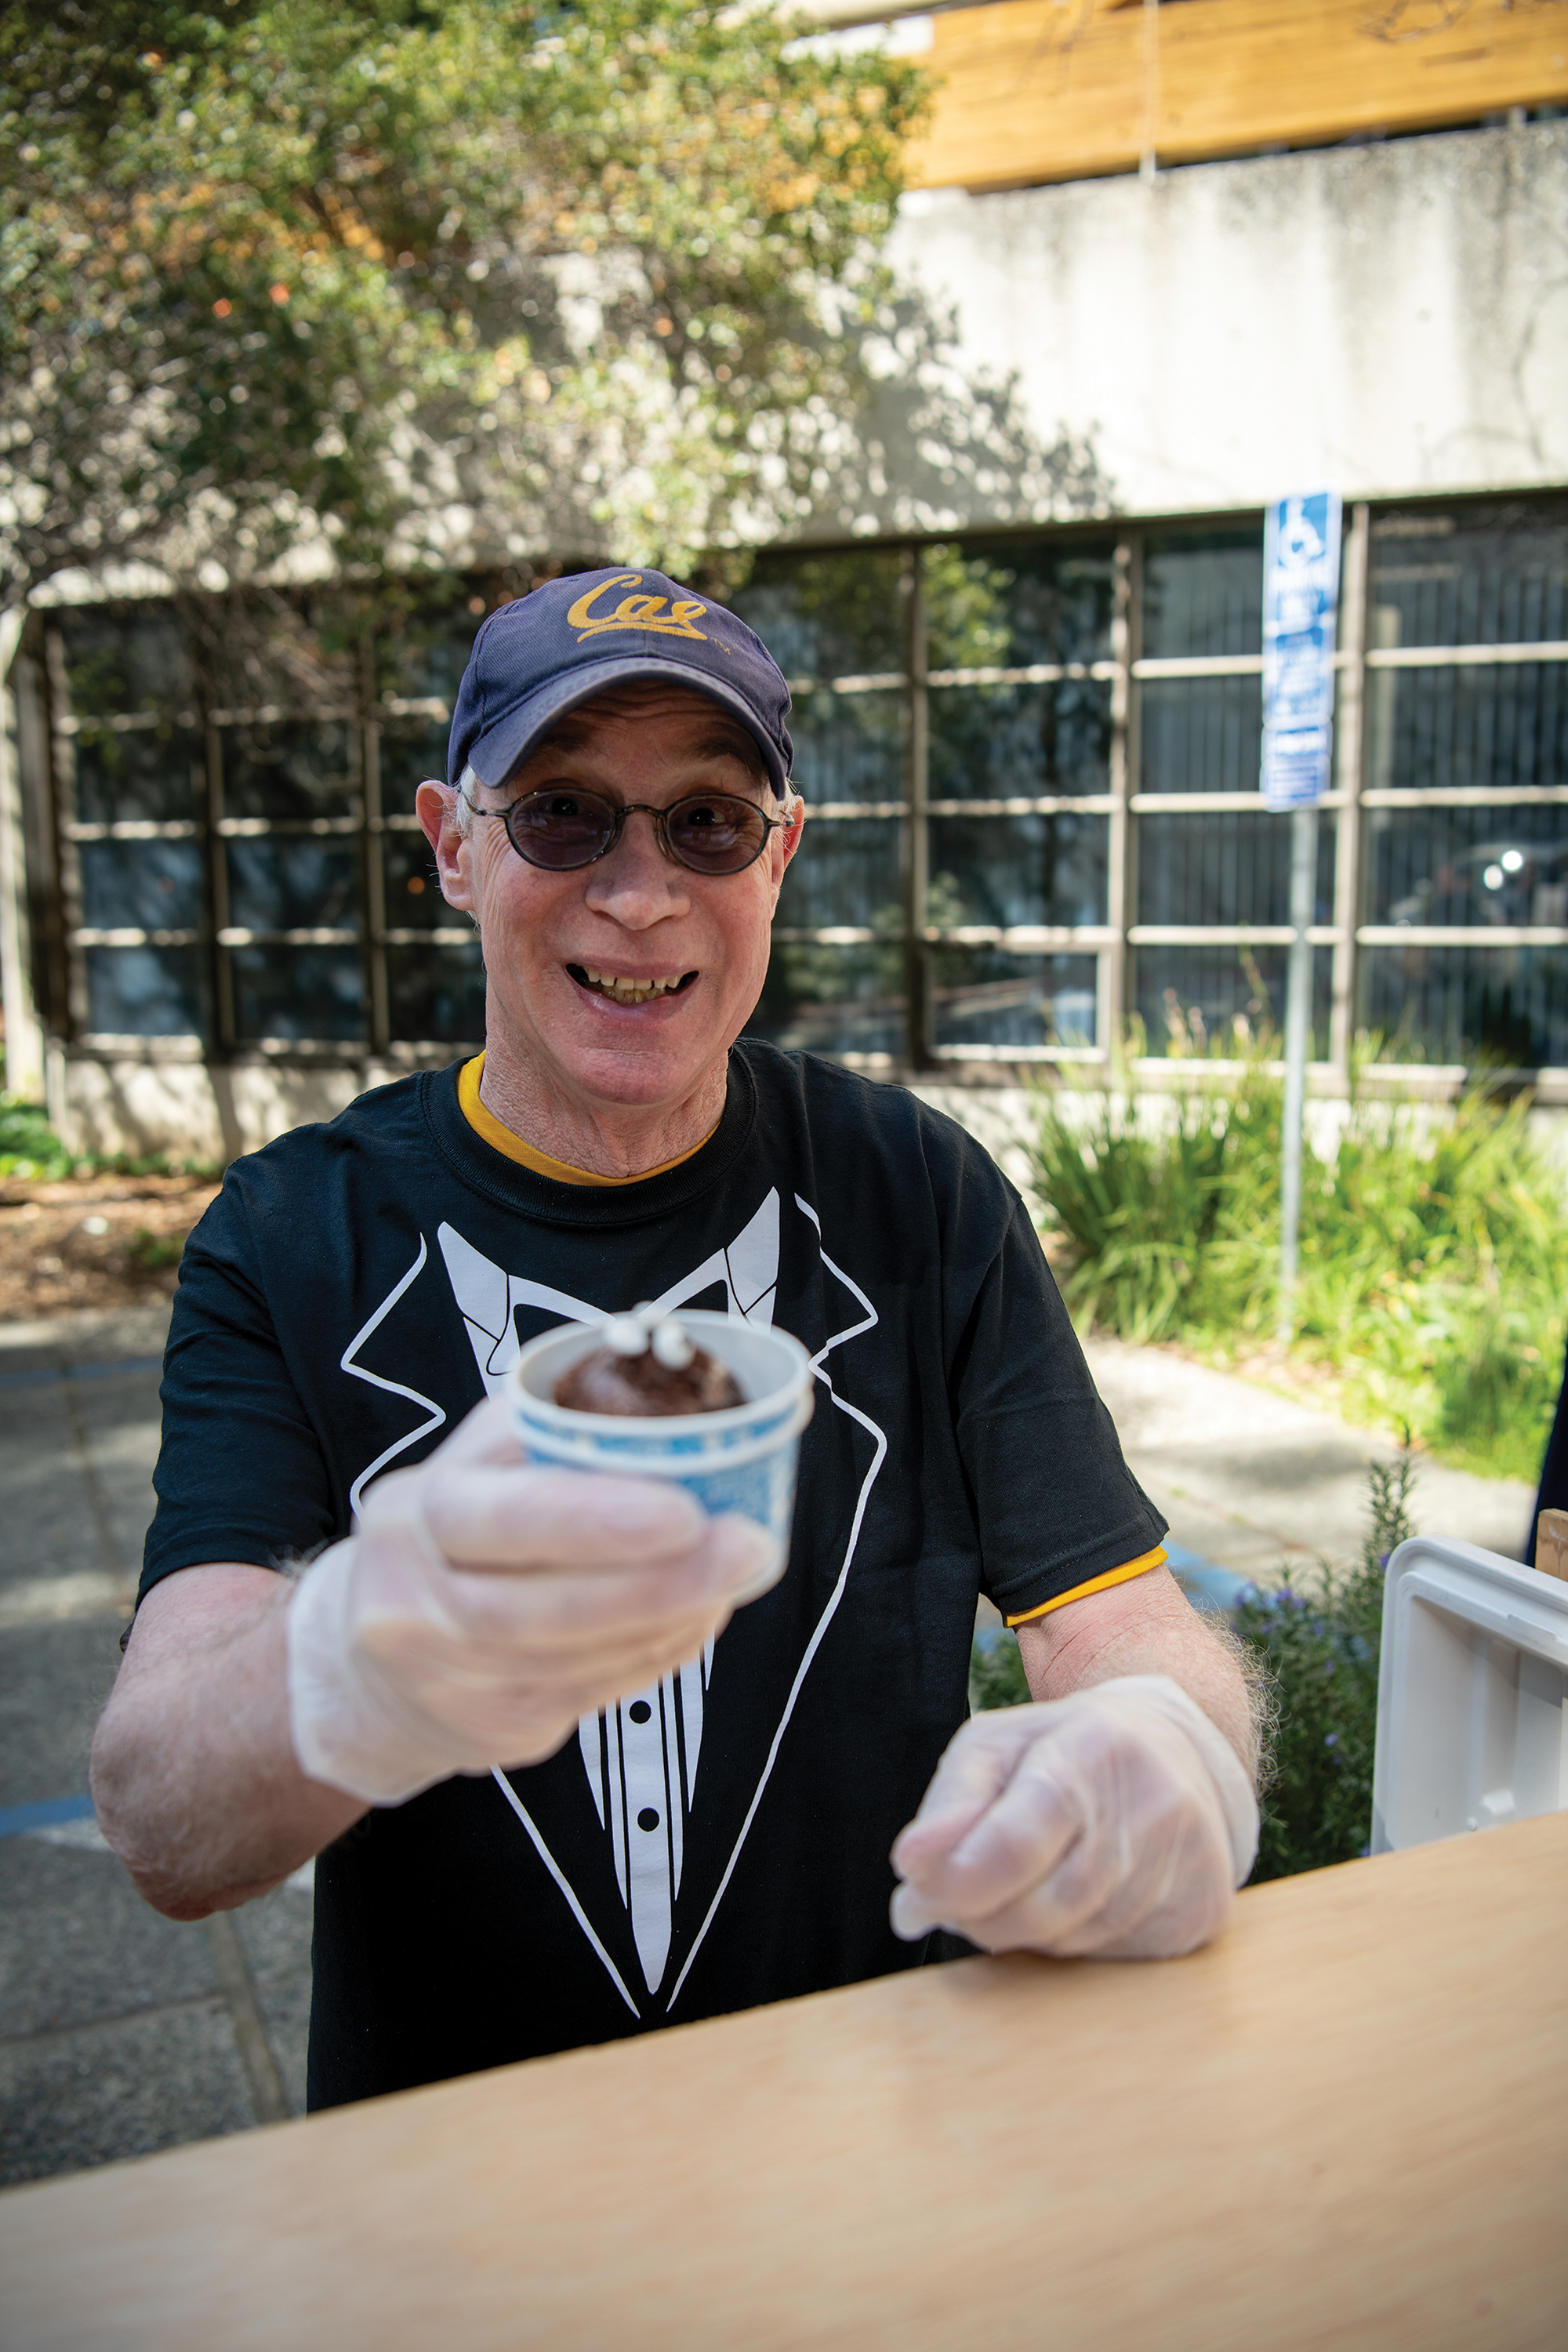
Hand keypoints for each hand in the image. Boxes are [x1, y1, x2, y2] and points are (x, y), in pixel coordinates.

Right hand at [287, 1393, 773, 1804]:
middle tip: (746, 1547)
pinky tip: (698, 1617)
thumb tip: (670, 1385)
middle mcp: (413, 1606)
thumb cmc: (452, 1533)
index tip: (687, 1509)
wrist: (369, 1665)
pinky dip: (657, 1655)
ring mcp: (446, 1682)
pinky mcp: (489, 1732)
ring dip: (672, 1617)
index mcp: (413, 1515)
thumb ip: (551, 1427)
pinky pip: (590, 1694)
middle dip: (658, 1581)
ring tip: (735, 1574)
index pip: (498, 1519)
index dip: (592, 1520)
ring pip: (575, 1661)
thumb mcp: (475, 1460)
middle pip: (538, 1610)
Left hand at [888, 1676, 1258, 1960]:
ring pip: (1075, 1940)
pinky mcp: (1203, 1914)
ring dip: (1022, 1933)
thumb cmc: (1063, 1748)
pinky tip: (1067, 1905)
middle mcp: (1152, 1806)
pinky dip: (1071, 1944)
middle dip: (980, 1916)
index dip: (954, 1885)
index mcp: (1091, 1750)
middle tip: (948, 1904)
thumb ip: (948, 1805)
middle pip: (1043, 1906)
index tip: (912, 1901)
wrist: (1176, 1752)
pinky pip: (1113, 1959)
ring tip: (1010, 1893)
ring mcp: (1188, 1865)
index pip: (1014, 1843)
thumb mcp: (994, 1746)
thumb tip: (910, 1869)